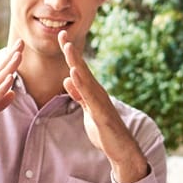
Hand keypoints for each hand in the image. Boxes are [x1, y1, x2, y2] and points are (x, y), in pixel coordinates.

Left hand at [59, 33, 148, 182]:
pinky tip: (73, 74)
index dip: (69, 54)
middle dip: (71, 51)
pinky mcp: (101, 113)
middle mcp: (97, 92)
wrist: (122, 149)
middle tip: (62, 33)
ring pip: (86, 79)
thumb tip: (67, 79)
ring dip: (76, 62)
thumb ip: (78, 95)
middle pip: (82, 68)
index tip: (61, 37)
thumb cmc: (105, 130)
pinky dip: (81, 84)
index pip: (78, 69)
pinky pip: (89, 97)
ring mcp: (100, 102)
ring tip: (67, 47)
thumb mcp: (87, 110)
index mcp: (92, 92)